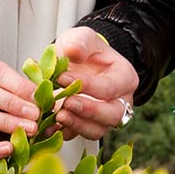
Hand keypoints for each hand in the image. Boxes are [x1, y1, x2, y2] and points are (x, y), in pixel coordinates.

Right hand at [0, 56, 40, 157]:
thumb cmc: (3, 99)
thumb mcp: (16, 89)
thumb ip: (31, 94)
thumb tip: (54, 105)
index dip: (18, 84)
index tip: (39, 96)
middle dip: (11, 103)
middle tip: (35, 115)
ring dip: (3, 122)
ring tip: (27, 130)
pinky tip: (7, 149)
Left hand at [52, 26, 139, 141]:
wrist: (74, 61)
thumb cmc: (83, 49)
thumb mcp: (82, 37)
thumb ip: (80, 42)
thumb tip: (73, 51)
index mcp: (125, 78)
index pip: (110, 87)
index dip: (87, 85)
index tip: (62, 77)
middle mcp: (120, 101)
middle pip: (112, 115)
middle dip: (88, 111)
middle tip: (66, 103)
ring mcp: (104, 117)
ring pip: (98, 130)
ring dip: (78, 125)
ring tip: (58, 116)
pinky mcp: (87, 126)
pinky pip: (80, 136)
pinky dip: (65, 133)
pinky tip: (49, 126)